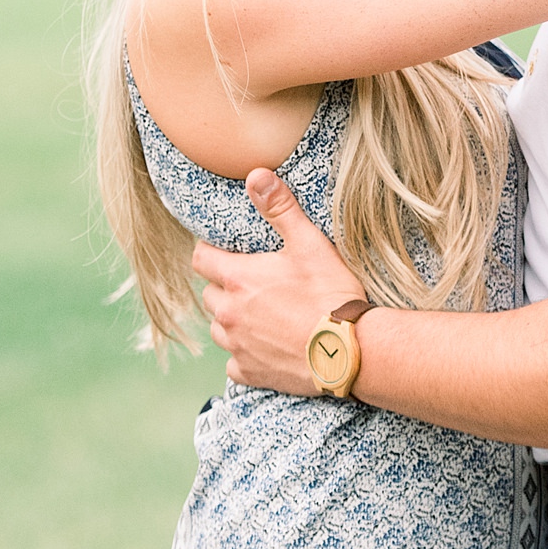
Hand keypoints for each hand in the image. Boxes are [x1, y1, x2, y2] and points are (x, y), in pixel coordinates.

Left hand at [191, 171, 365, 393]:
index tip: (224, 250)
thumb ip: (280, 208)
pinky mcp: (249, 373)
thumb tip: (256, 175)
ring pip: (219, 328)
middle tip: (252, 281)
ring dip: (231, 320)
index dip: (209, 252)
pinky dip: (243, 354)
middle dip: (225, 286)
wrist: (347, 351)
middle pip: (209, 295)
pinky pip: (233, 363)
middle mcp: (228, 314)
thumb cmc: (329, 294)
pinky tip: (264, 346)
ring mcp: (237, 346)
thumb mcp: (308, 244)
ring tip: (259, 313)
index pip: (200, 260)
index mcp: (237, 279)